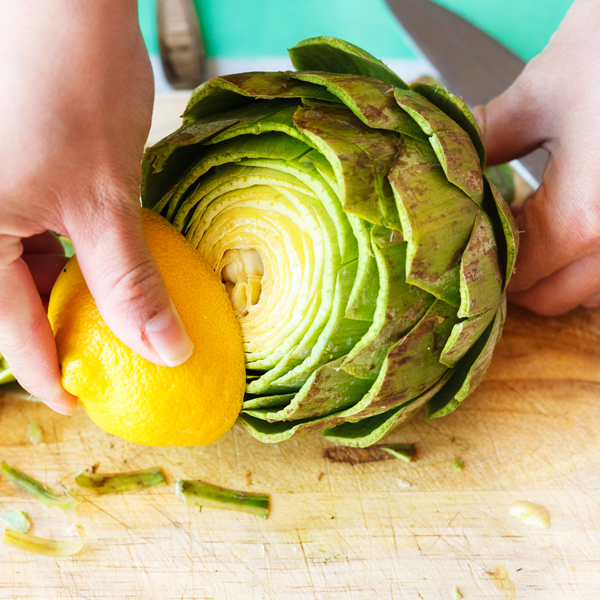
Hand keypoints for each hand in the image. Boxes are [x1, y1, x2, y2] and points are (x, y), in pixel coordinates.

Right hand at [0, 2, 192, 414]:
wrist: (63, 3)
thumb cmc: (71, 87)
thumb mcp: (103, 200)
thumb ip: (128, 282)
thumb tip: (165, 350)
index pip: (9, 330)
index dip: (47, 372)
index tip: (77, 403)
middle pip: (10, 299)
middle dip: (56, 331)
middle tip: (99, 363)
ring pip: (23, 266)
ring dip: (68, 294)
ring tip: (107, 321)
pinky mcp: (14, 174)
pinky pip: (35, 232)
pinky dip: (70, 255)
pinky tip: (98, 268)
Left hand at [473, 0, 599, 315]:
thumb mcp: (539, 95)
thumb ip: (484, 140)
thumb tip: (449, 163)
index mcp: (584, 217)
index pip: (516, 273)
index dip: (484, 263)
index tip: (468, 241)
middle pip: (553, 297)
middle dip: (516, 277)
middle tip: (494, 243)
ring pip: (593, 294)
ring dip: (558, 278)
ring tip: (534, 238)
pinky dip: (592, 265)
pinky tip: (577, 232)